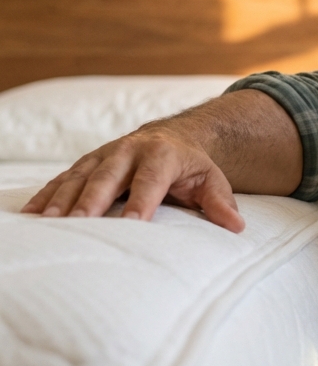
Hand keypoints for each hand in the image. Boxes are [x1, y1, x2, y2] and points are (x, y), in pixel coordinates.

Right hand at [20, 125, 244, 231]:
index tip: (133, 225)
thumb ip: (221, 203)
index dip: (141, 202)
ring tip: (49, 223)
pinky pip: (63, 178)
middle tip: (78, 225)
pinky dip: (47, 195)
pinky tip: (31, 215)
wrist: (172, 138)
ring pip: (80, 177)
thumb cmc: (193, 168)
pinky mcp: (88, 163)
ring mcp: (104, 155)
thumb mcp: (213, 181)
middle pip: (108, 177)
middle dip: (92, 200)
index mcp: (162, 154)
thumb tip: (237, 227)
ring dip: (63, 199)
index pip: (151, 181)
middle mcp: (129, 150)